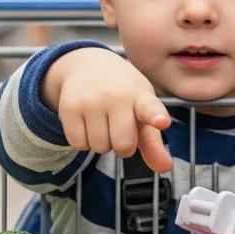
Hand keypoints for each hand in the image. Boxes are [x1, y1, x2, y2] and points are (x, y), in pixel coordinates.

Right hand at [42, 48, 172, 172]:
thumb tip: (165, 168)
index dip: (156, 117)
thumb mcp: (141, 111)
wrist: (88, 65)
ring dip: (102, 143)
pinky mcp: (69, 107)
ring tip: (102, 121)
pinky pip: (78, 144)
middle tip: (120, 128)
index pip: (150, 108)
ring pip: (99, 147)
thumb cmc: (123, 94)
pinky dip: (83, 141)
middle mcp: (117, 96)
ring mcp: (91, 100)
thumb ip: (153, 142)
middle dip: (123, 146)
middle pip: (123, 146)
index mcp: (141, 96)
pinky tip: (87, 123)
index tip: (162, 122)